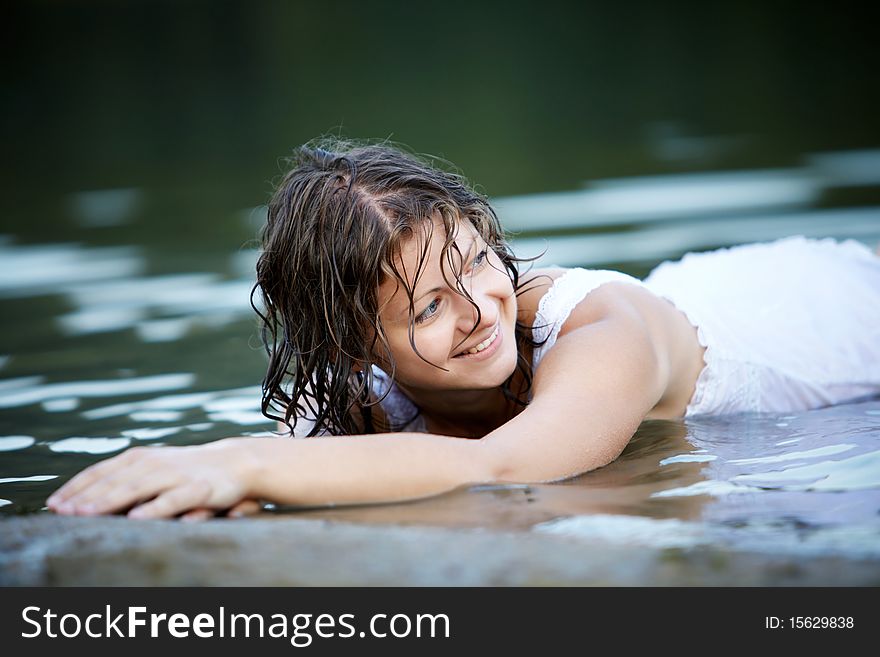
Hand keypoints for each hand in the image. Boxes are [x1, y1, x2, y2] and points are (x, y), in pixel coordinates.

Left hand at [46, 439, 258, 519]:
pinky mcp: (198, 488)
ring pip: (138, 487)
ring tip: (86, 513)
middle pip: (114, 480)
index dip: (77, 487)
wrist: (238, 461)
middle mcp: (155, 463)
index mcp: (141, 458)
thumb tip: (85, 496)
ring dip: (110, 500)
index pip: (102, 471)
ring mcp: (176, 475)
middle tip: (62, 512)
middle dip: (86, 496)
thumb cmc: (190, 469)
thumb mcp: (156, 468)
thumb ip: (126, 478)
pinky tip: (137, 518)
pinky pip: (173, 499)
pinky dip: (155, 507)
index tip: (54, 504)